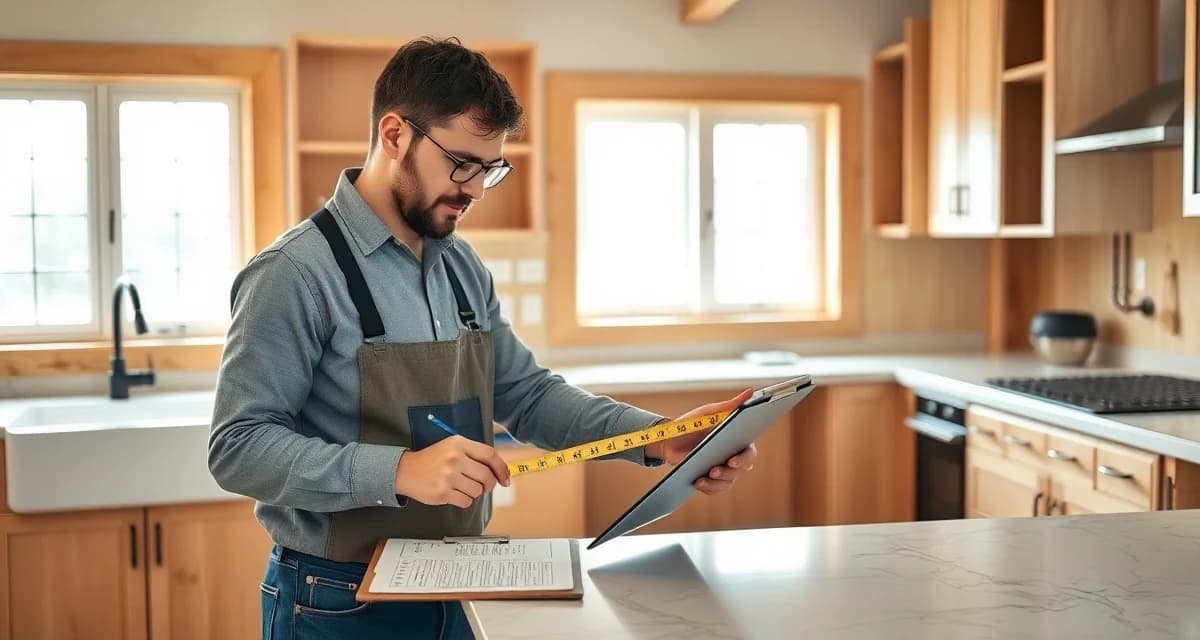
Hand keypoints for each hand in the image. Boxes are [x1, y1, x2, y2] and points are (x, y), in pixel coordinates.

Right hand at [394, 436, 510, 508]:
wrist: (405, 471)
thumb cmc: (432, 459)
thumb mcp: (453, 447)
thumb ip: (475, 455)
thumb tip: (501, 472)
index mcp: (459, 444)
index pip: (490, 455)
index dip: (502, 468)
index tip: (506, 479)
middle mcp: (455, 458)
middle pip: (487, 476)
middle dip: (488, 484)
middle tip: (482, 485)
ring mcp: (448, 476)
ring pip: (478, 491)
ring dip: (474, 492)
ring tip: (460, 486)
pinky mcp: (443, 493)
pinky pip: (466, 501)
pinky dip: (463, 500)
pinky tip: (452, 492)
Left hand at [645, 389, 757, 495]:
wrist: (669, 439)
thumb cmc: (692, 424)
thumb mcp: (709, 413)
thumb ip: (730, 406)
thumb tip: (751, 392)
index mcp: (737, 442)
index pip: (749, 453)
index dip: (744, 459)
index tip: (732, 459)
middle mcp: (733, 458)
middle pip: (740, 471)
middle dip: (729, 472)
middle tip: (715, 470)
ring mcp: (723, 471)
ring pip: (728, 482)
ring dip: (717, 482)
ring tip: (703, 477)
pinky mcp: (710, 481)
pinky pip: (715, 490)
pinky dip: (708, 488)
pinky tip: (698, 482)